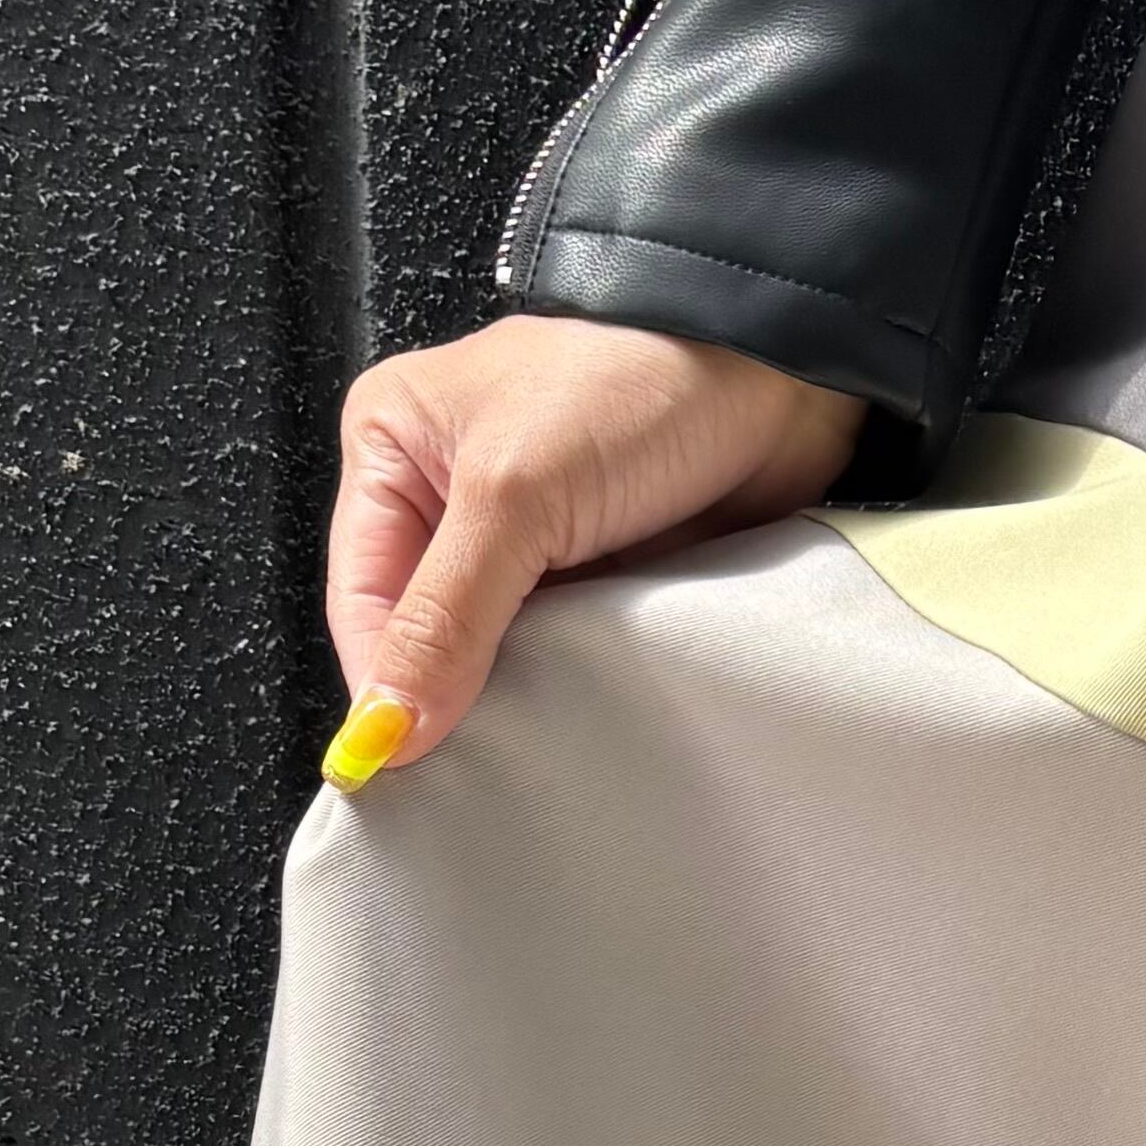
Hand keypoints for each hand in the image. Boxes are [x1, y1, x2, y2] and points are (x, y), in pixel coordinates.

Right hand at [321, 315, 868, 773]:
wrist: (781, 373)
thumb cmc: (640, 381)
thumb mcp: (516, 494)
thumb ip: (446, 615)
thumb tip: (387, 722)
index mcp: (396, 447)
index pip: (364, 597)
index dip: (382, 685)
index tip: (400, 764)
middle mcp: (452, 493)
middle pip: (423, 634)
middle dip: (448, 698)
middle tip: (470, 772)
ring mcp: (529, 539)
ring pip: (497, 654)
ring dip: (522, 698)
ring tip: (535, 751)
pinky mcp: (599, 573)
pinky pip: (567, 655)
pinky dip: (576, 687)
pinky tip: (586, 719)